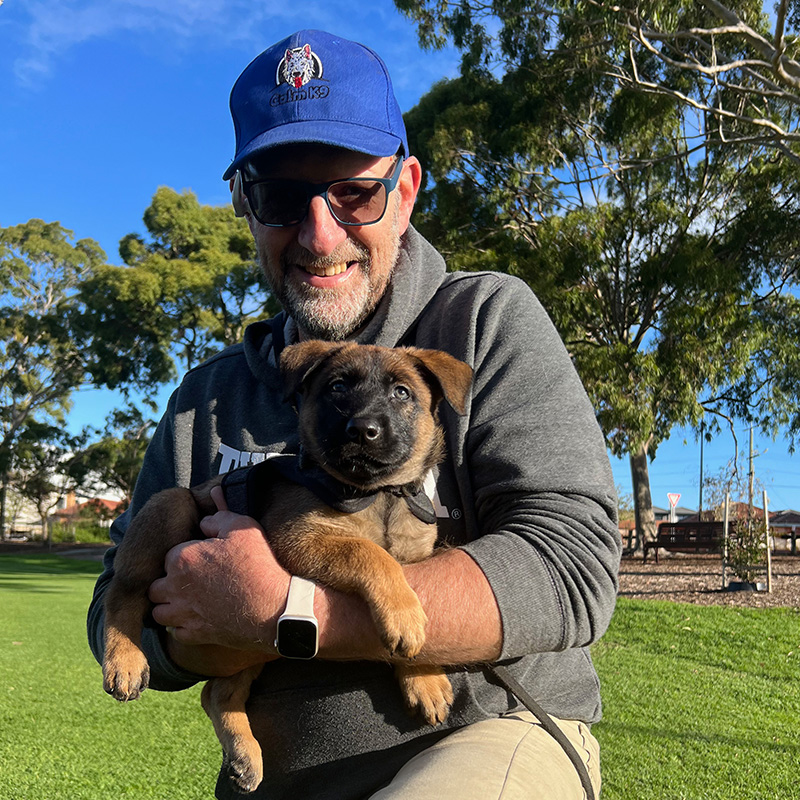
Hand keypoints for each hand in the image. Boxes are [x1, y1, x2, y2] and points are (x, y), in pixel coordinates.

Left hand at [148, 486, 290, 671]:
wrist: (272, 607)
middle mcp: (175, 588)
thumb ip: (219, 517)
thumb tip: (205, 519)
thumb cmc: (257, 565)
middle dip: (168, 582)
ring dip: (168, 606)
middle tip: (190, 580)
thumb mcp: (242, 528)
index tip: (201, 559)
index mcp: (182, 559)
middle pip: (155, 586)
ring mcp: (183, 614)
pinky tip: (198, 618)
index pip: (168, 555)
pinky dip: (182, 626)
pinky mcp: (194, 634)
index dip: (184, 555)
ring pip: (158, 612)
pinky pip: (175, 632)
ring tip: (186, 601)